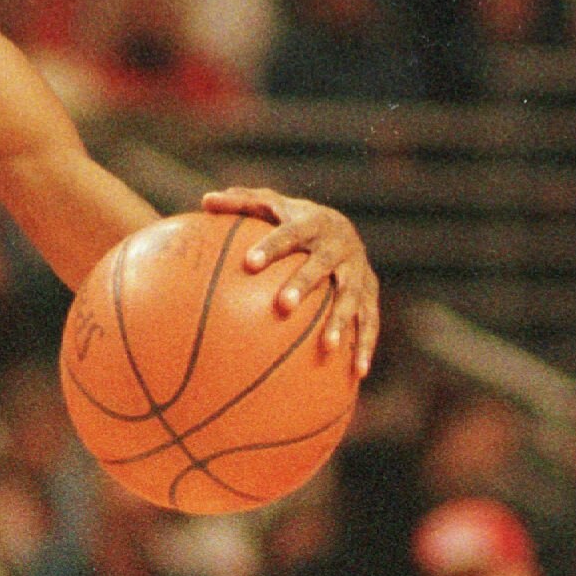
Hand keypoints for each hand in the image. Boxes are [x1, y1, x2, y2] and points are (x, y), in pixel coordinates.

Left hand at [202, 186, 379, 379]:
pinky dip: (366, 346)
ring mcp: (358, 270)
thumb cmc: (291, 223)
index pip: (289, 233)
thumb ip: (240, 204)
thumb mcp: (269, 208)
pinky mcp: (370, 293)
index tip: (248, 264)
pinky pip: (370, 321)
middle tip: (283, 306)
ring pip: (351, 296)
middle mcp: (340, 246)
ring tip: (327, 348)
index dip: (271, 247)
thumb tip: (204, 201)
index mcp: (312, 224)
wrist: (341, 230)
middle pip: (322, 265)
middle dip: (304, 284)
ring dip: (341, 321)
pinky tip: (358, 374)